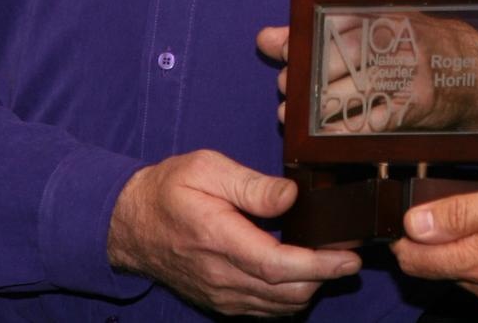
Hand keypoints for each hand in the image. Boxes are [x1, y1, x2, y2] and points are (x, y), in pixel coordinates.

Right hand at [106, 149, 359, 316]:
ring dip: (308, 288)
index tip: (348, 258)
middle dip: (323, 277)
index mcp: (218, 239)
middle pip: (285, 293)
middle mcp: (220, 276)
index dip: (318, 266)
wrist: (128, 224)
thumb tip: (291, 196)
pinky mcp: (220, 301)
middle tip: (348, 255)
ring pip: (278, 307)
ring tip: (328, 261)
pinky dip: (288, 298)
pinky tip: (300, 275)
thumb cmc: (169, 189)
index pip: (277, 265)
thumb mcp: (206, 168)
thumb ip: (251, 185)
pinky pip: (263, 310)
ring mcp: (220, 294)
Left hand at [258, 14, 477, 132]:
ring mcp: (407, 75)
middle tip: (288, 87)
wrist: (473, 71)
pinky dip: (340, 131)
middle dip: (306, 76)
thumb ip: (318, 32)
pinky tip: (324, 134)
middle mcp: (397, 41)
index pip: (332, 24)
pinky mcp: (414, 106)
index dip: (301, 40)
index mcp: (385, 15)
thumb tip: (267, 38)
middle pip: (339, 58)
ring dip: (315, 108)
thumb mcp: (377, 25)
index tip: (283, 53)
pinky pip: (369, 122)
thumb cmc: (417, 44)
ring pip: (350, 91)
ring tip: (297, 113)